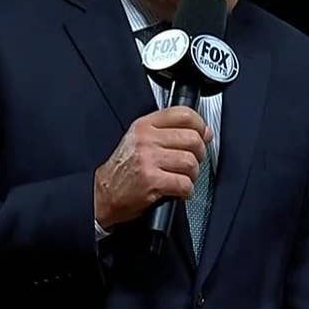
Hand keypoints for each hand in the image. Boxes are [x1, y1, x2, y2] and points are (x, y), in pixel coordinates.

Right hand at [92, 107, 212, 228]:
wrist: (103, 193)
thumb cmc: (124, 169)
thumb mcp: (141, 140)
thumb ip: (170, 132)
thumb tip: (205, 132)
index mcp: (145, 125)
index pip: (183, 114)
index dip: (200, 125)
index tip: (202, 135)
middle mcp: (146, 139)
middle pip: (192, 139)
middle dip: (200, 154)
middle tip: (193, 162)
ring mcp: (148, 160)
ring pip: (190, 162)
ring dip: (193, 175)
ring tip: (184, 178)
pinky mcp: (151, 181)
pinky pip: (184, 183)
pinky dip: (187, 191)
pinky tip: (179, 191)